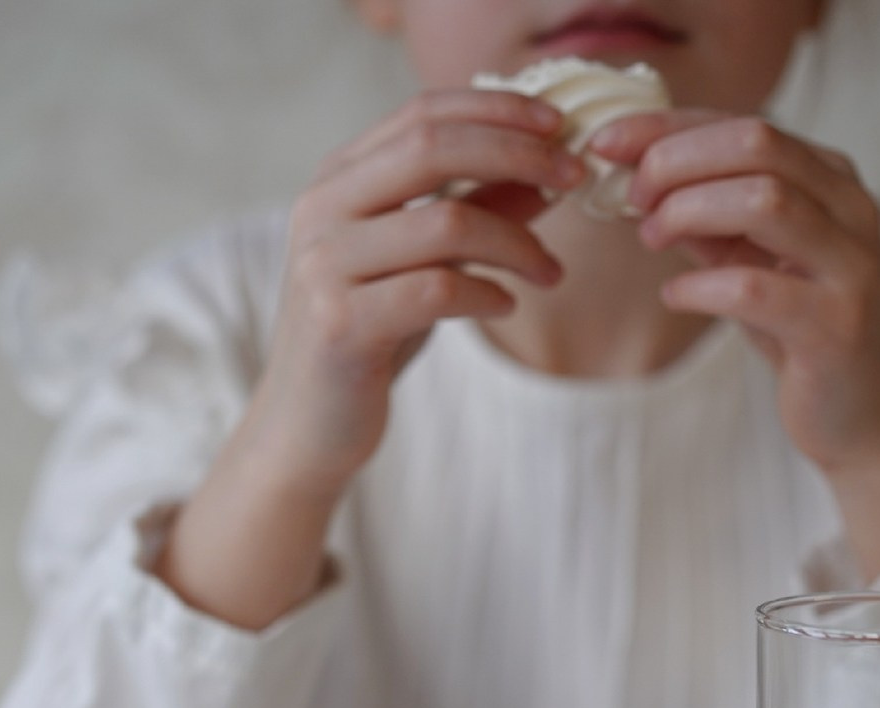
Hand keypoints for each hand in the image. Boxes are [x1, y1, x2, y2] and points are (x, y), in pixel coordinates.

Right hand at [252, 89, 586, 495]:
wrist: (305, 426)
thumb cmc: (369, 338)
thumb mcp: (424, 263)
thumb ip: (476, 211)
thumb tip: (548, 171)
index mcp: (337, 180)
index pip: (422, 114)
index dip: (496, 109)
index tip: (560, 124)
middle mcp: (321, 210)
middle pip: (432, 149)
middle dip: (518, 154)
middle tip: (575, 177)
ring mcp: (325, 266)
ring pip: (445, 222)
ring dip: (517, 243)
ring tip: (549, 272)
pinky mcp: (341, 325)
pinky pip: (437, 291)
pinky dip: (487, 293)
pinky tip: (505, 305)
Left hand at [592, 112, 879, 573]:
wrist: (860, 414)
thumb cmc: (798, 329)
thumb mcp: (747, 258)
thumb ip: (704, 217)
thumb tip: (633, 177)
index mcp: (830, 178)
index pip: (743, 125)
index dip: (667, 127)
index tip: (606, 142)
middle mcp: (851, 208)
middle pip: (756, 144)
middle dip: (677, 162)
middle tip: (632, 198)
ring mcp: (851, 266)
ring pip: (765, 200)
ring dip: (688, 212)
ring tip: (652, 239)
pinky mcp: (836, 326)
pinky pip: (754, 289)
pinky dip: (699, 286)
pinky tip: (675, 295)